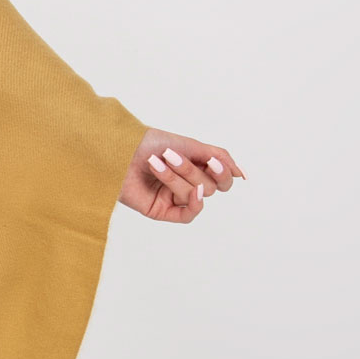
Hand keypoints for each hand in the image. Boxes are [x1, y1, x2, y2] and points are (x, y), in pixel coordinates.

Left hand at [118, 129, 244, 222]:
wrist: (117, 150)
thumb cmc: (148, 143)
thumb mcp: (188, 144)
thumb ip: (217, 157)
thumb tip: (241, 176)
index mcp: (195, 166)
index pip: (223, 177)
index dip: (224, 172)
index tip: (212, 161)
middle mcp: (187, 183)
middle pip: (211, 186)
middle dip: (193, 171)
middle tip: (173, 156)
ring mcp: (174, 198)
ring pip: (198, 196)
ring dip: (179, 178)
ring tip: (156, 163)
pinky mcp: (162, 211)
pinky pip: (188, 215)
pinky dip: (193, 203)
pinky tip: (191, 192)